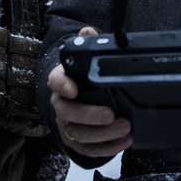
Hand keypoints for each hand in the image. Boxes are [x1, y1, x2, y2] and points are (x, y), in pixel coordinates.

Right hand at [47, 27, 132, 157]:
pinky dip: (106, 148)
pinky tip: (123, 142)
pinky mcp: (76, 141)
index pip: (55, 80)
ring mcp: (67, 124)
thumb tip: (88, 31)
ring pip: (77, 134)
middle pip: (66, 112)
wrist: (79, 96)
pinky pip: (87, 149)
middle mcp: (61, 104)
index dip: (62, 85)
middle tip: (111, 115)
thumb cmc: (85, 77)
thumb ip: (88, 43)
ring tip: (125, 128)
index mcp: (62, 81)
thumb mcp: (88, 59)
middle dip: (88, 115)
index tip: (73, 89)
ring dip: (103, 134)